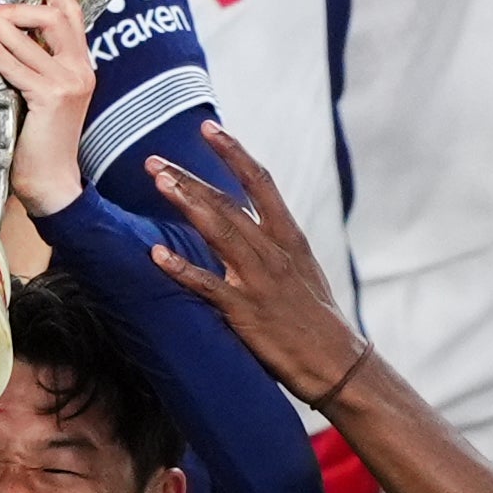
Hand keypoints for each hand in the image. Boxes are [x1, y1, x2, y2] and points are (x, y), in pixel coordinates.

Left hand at [0, 0, 95, 217]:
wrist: (52, 183)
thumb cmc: (38, 141)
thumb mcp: (39, 94)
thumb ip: (31, 65)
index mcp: (81, 63)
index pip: (71, 12)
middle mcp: (80, 68)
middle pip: (51, 15)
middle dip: (11, 7)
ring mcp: (69, 82)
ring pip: (30, 36)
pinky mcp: (51, 97)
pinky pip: (16, 64)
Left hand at [144, 123, 370, 400]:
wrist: (338, 363)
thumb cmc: (317, 320)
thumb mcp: (303, 271)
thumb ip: (275, 247)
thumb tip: (247, 227)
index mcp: (289, 238)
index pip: (260, 182)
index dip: (233, 153)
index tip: (209, 129)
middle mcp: (273, 251)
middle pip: (227, 203)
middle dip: (189, 178)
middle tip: (154, 161)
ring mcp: (258, 280)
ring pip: (218, 231)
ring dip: (186, 204)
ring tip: (158, 183)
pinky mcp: (246, 312)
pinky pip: (207, 285)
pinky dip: (180, 269)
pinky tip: (155, 255)